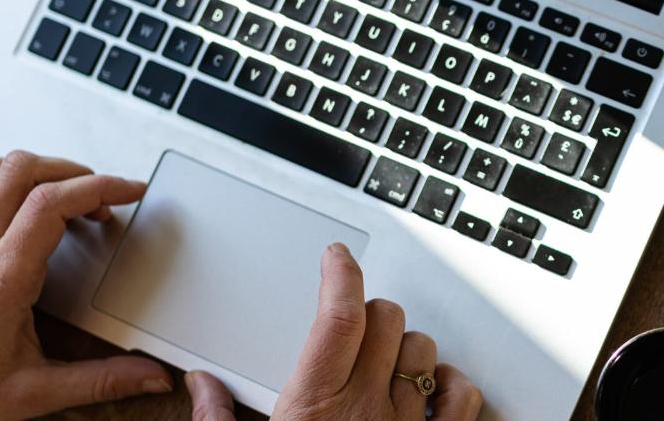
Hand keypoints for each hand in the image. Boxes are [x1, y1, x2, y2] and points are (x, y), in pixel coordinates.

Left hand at [0, 151, 170, 419]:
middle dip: (73, 172)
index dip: (100, 188)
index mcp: (3, 278)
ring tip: (58, 190)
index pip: (52, 204)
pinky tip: (10, 196)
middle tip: (100, 199)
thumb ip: (100, 381)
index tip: (129, 191)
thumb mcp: (37, 392)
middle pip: (23, 171)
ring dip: (30, 167)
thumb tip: (150, 377)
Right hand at [186, 244, 483, 420]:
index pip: (339, 313)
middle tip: (353, 327)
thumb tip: (200, 385)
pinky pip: (463, 396)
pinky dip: (451, 384)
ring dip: (407, 347)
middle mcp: (367, 410)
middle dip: (370, 313)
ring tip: (385, 366)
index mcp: (314, 406)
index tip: (337, 257)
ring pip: (423, 350)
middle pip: (386, 320)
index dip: (341, 272)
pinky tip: (432, 390)